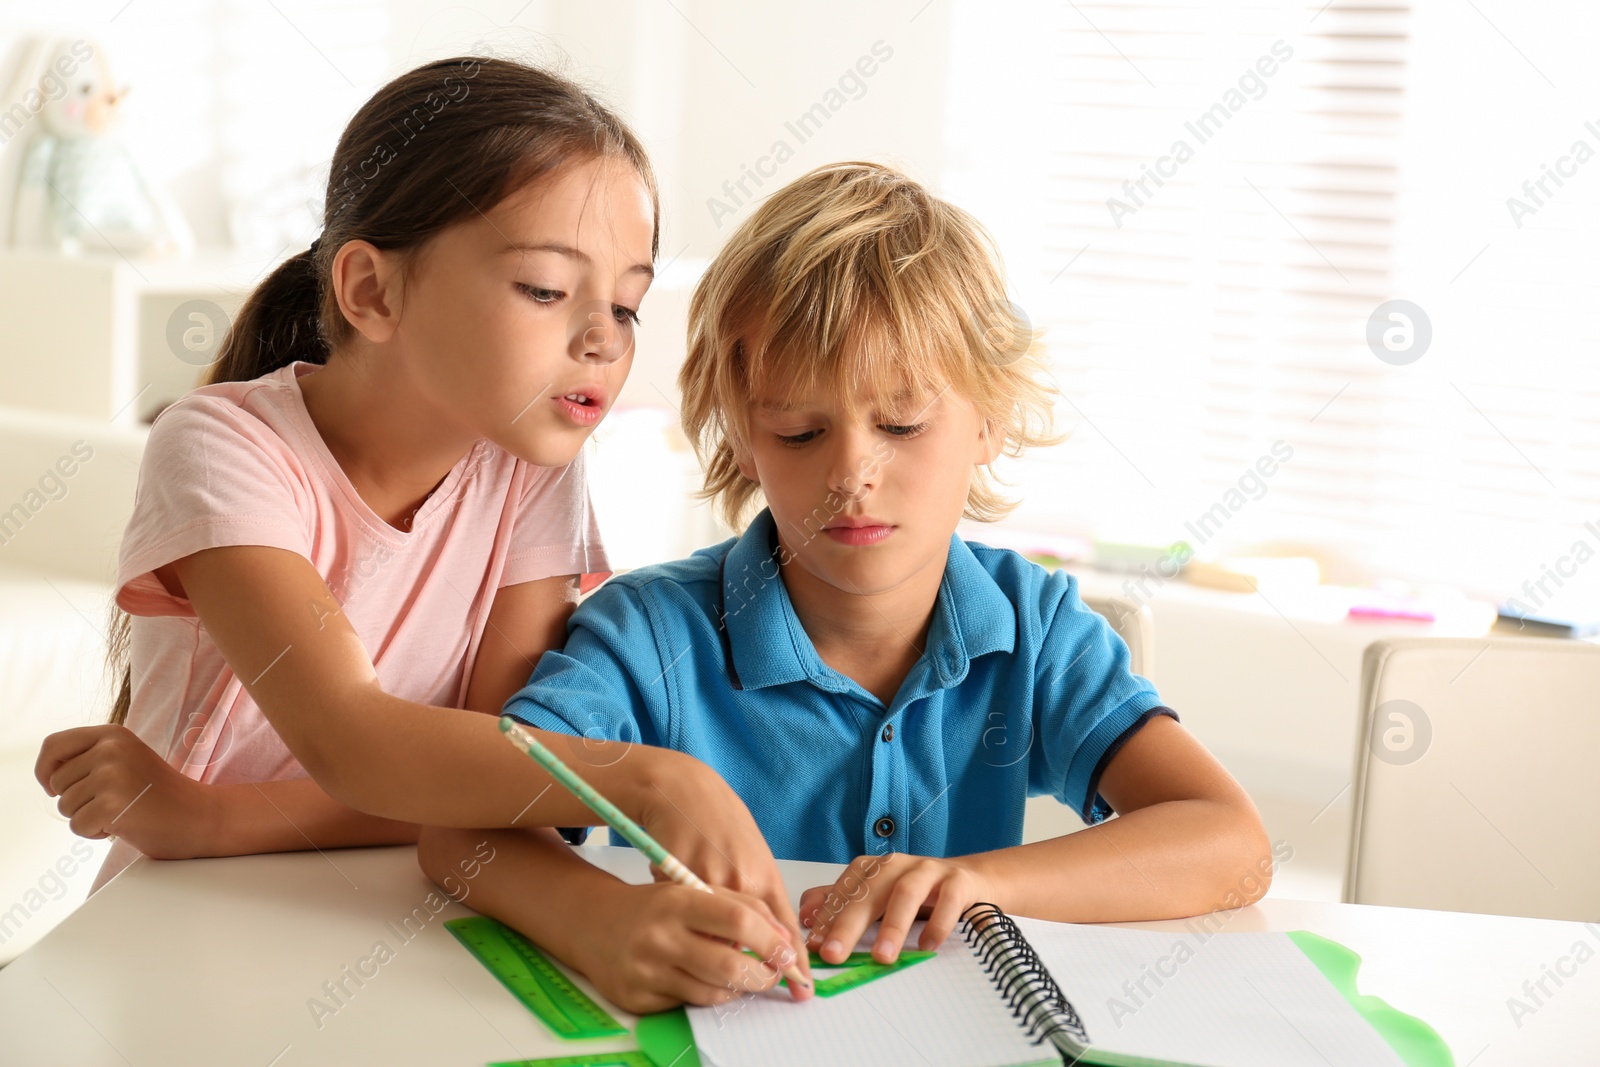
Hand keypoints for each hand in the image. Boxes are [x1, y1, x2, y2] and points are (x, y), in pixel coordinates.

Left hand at [35, 725, 216, 858]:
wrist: (199, 816)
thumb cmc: (159, 793)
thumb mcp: (126, 759)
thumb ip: (90, 757)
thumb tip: (46, 773)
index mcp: (113, 734)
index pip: (53, 745)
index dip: (44, 769)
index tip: (53, 787)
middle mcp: (111, 749)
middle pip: (56, 782)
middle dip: (75, 800)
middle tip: (110, 802)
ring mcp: (111, 776)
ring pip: (65, 806)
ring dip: (87, 817)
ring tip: (121, 812)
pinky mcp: (111, 805)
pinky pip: (77, 826)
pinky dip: (95, 833)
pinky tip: (122, 825)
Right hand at [573, 880, 804, 1014]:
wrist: (593, 924)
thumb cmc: (655, 906)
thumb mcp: (693, 891)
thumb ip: (740, 907)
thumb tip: (784, 940)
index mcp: (677, 901)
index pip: (738, 921)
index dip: (771, 940)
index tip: (788, 952)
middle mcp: (659, 936)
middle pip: (729, 965)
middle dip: (763, 975)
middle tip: (774, 974)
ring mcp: (646, 971)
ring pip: (713, 993)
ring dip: (739, 989)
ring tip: (746, 978)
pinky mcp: (637, 999)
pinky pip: (688, 1005)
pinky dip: (709, 996)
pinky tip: (711, 983)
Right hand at [628, 751, 810, 987]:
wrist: (683, 791)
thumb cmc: (722, 822)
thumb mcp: (753, 855)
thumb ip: (761, 896)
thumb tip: (775, 938)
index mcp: (759, 875)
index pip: (782, 929)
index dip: (792, 961)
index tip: (802, 987)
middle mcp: (733, 883)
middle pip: (744, 945)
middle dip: (751, 972)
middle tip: (757, 982)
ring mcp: (698, 887)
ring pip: (709, 943)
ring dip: (715, 961)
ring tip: (719, 964)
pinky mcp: (666, 889)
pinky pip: (679, 926)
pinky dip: (683, 934)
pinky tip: (683, 931)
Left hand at [798, 853, 993, 964]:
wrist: (971, 880)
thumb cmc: (919, 894)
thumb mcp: (878, 899)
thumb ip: (842, 904)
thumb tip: (806, 916)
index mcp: (873, 869)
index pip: (844, 891)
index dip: (827, 918)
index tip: (812, 946)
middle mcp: (897, 865)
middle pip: (868, 891)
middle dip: (848, 923)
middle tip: (833, 954)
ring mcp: (929, 871)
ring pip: (905, 892)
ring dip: (892, 925)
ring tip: (882, 957)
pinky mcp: (959, 881)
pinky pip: (948, 900)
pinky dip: (937, 923)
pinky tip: (927, 946)